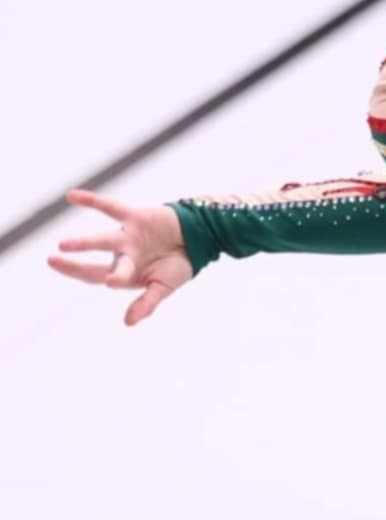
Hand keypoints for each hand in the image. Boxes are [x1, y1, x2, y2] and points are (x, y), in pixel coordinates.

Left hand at [46, 188, 192, 326]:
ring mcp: (127, 236)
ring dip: (84, 243)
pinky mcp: (135, 217)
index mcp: (128, 273)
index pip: (103, 278)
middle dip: (74, 266)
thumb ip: (147, 303)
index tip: (109, 281)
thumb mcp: (164, 287)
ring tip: (63, 245)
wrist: (199, 237)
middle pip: (94, 264)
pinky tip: (71, 195)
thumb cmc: (180, 265)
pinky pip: (110, 207)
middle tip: (52, 261)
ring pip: (102, 240)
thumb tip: (128, 323)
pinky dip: (92, 201)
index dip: (102, 280)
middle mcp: (123, 255)